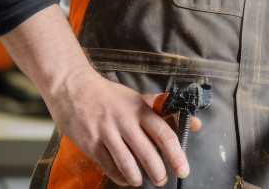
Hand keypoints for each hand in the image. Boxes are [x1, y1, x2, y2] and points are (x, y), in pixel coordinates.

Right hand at [0, 6, 200, 187]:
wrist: (73, 88)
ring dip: (138, 178)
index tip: (183, 169)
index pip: (163, 133)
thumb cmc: (109, 96)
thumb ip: (165, 111)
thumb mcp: (138, 98)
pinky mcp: (90, 143)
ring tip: (143, 181)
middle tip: (162, 179)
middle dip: (158, 172)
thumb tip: (194, 123)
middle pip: (147, 153)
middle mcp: (124, 120)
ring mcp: (106, 132)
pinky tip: (126, 178)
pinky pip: (109, 166)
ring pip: (127, 164)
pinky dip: (120, 177)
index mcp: (139, 109)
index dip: (175, 154)